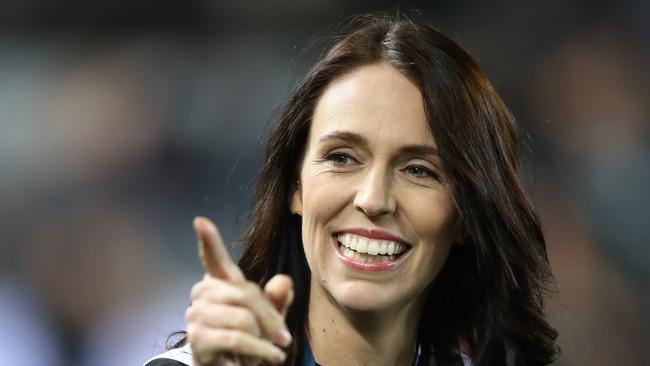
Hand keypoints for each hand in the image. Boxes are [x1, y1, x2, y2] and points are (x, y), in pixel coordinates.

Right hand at [186, 217, 293, 365]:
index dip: (208, 240)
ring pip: (243, 318)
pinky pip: (236, 338)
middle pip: (245, 293)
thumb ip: (277, 299)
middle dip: (270, 318)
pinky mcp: (198, 338)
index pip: (214, 258)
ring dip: (263, 339)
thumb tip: (284, 281)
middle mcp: (202, 292)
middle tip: (284, 338)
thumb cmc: (249, 338)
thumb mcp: (270, 318)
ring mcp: (196, 314)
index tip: (200, 221)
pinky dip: (259, 350)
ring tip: (270, 350)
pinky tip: (271, 357)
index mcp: (219, 281)